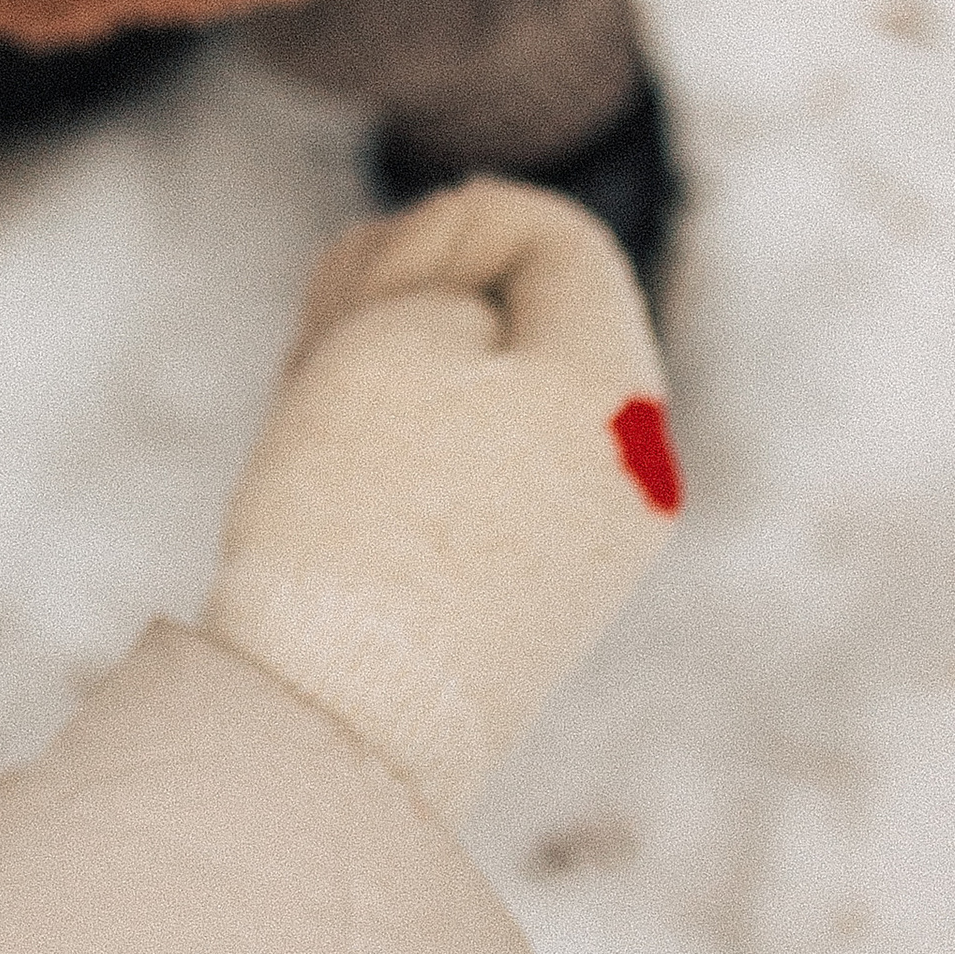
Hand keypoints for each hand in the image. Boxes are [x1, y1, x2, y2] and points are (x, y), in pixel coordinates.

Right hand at [204, 177, 679, 813]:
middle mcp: (639, 464)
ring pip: (510, 392)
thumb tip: (464, 317)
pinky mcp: (553, 600)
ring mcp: (603, 541)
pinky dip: (427, 441)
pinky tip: (345, 463)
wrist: (339, 725)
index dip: (442, 228)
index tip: (358, 290)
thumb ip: (441, 283)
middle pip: (538, 314)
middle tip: (323, 335)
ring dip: (414, 368)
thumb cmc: (354, 506)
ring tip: (315, 402)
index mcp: (619, 388)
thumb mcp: (387, 333)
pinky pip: (502, 470)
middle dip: (422, 296)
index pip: (551, 235)